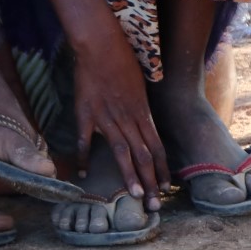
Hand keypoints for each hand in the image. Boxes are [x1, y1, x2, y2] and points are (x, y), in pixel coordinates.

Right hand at [68, 20, 168, 205]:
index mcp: (142, 111)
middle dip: (150, 181)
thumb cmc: (122, 58)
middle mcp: (127, 118)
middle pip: (143, 155)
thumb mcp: (140, 83)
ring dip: (129, 175)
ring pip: (121, 152)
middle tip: (155, 204)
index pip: (156, 146)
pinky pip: (85, 139)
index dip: (162, 168)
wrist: (101, 45)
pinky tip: (84, 172)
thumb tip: (144, 121)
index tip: (167, 187)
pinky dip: (84, 156)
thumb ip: (141, 106)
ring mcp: (106, 117)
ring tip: (135, 195)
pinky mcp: (86, 113)